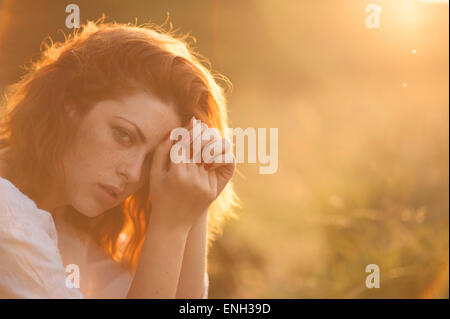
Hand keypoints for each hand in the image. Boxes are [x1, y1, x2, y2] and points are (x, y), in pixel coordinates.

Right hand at [148, 117, 234, 231]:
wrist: (172, 223)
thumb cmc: (160, 195)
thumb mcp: (155, 174)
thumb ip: (162, 151)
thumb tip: (173, 132)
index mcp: (176, 173)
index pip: (186, 144)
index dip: (189, 131)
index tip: (192, 122)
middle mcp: (193, 179)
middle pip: (201, 148)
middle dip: (202, 133)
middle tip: (202, 125)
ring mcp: (204, 186)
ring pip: (211, 156)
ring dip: (212, 143)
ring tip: (209, 135)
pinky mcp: (212, 191)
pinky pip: (218, 169)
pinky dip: (217, 157)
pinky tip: (214, 150)